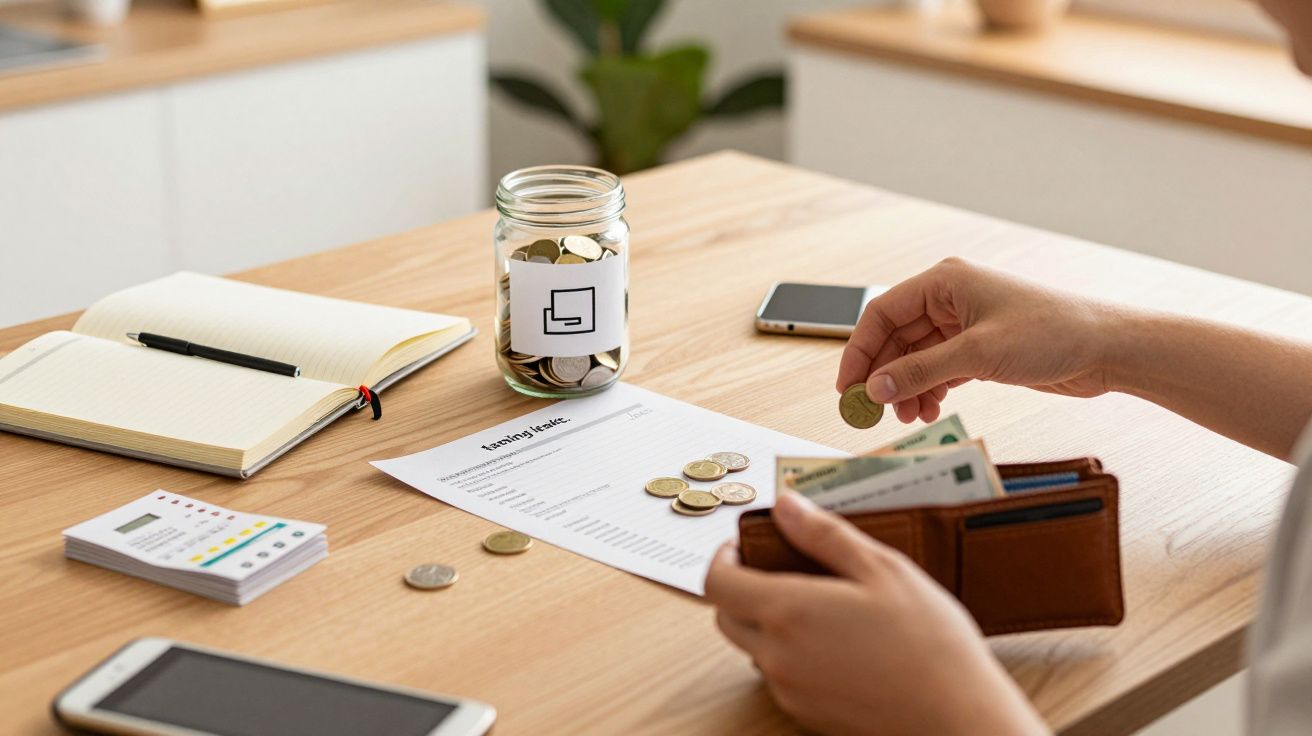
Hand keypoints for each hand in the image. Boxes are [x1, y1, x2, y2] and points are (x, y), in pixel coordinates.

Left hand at [705, 492, 1047, 735]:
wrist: (958, 719)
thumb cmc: (930, 645)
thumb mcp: (883, 569)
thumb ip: (825, 534)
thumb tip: (786, 506)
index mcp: (788, 613)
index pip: (717, 582)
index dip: (723, 557)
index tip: (743, 544)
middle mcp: (778, 656)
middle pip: (727, 616)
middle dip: (741, 587)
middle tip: (779, 568)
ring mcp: (789, 690)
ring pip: (752, 648)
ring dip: (766, 622)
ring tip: (818, 604)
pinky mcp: (806, 715)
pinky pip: (779, 676)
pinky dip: (790, 653)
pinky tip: (837, 642)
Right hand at [838, 258, 1122, 423]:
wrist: (1105, 348)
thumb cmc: (1052, 332)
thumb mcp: (977, 354)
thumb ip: (921, 371)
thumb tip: (876, 387)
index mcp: (945, 282)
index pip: (882, 313)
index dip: (860, 350)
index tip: (848, 386)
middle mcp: (950, 299)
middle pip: (896, 338)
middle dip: (884, 375)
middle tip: (873, 410)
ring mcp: (965, 324)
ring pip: (916, 357)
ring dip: (907, 388)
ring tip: (909, 416)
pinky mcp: (980, 349)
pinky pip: (938, 369)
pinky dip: (930, 390)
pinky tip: (930, 410)